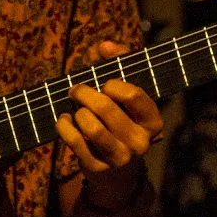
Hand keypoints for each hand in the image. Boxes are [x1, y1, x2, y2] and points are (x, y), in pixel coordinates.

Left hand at [56, 40, 164, 206]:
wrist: (117, 172)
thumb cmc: (121, 121)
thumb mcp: (127, 95)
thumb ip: (120, 63)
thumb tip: (105, 44)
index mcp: (153, 122)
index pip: (132, 95)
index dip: (112, 84)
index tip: (103, 84)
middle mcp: (140, 143)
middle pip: (106, 108)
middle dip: (84, 93)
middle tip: (76, 90)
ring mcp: (120, 158)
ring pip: (90, 125)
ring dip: (76, 112)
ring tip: (74, 109)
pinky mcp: (98, 168)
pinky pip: (73, 140)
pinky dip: (64, 126)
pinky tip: (64, 120)